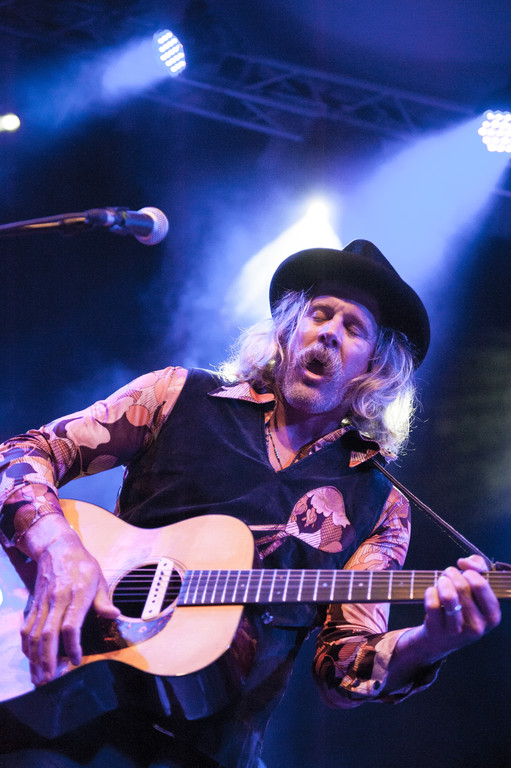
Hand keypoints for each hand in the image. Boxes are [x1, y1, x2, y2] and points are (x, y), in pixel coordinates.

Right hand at [20, 522, 119, 685]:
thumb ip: (104, 600)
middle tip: (50, 679)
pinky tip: (30, 659)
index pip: (70, 625)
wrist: (57, 548)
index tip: (76, 660)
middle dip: (48, 659)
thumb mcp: (99, 577)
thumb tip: (115, 615)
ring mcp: (43, 603)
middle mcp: (57, 600)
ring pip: (34, 634)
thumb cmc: (83, 565)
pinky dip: (26, 645)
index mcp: (76, 594)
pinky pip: (27, 628)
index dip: (72, 645)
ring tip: (38, 677)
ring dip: (35, 657)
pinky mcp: (35, 605)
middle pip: (48, 634)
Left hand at [421, 555, 500, 659]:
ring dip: (441, 581)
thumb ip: (478, 567)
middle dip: (451, 573)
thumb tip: (464, 563)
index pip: (480, 585)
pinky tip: (432, 593)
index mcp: (492, 616)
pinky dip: (430, 592)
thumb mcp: (477, 588)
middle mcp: (478, 627)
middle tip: (447, 575)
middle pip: (462, 586)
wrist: (441, 637)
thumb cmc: (462, 606)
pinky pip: (432, 603)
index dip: (469, 572)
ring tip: (441, 581)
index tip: (464, 573)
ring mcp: (457, 631)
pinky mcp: (437, 631)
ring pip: (448, 596)